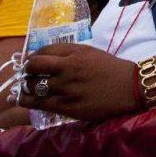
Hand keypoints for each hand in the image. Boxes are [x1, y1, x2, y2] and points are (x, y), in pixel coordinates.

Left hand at [18, 43, 137, 121]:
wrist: (129, 88)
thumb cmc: (111, 69)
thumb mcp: (90, 53)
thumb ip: (69, 54)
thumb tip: (48, 60)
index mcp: (74, 52)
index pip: (43, 50)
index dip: (33, 56)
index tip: (32, 62)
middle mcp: (67, 67)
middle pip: (34, 65)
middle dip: (27, 70)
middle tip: (27, 74)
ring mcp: (65, 87)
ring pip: (33, 85)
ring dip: (26, 86)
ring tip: (26, 88)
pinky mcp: (66, 106)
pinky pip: (38, 103)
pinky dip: (28, 100)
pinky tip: (26, 100)